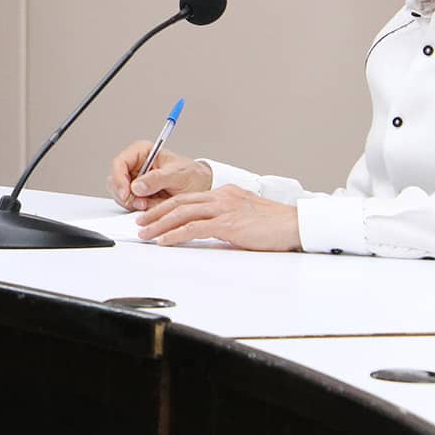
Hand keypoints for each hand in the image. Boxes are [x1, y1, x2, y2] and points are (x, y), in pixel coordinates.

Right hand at [107, 140, 211, 210]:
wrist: (202, 187)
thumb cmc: (192, 174)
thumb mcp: (178, 174)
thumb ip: (157, 178)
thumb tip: (137, 185)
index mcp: (142, 152)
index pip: (119, 163)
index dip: (118, 178)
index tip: (126, 193)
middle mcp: (136, 166)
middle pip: (115, 180)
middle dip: (125, 194)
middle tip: (141, 203)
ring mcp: (135, 181)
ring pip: (120, 194)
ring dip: (132, 203)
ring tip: (150, 204)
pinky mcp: (139, 195)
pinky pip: (129, 204)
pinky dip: (138, 208)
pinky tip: (151, 206)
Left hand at [135, 185, 300, 251]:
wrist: (294, 224)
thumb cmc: (273, 224)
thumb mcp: (245, 214)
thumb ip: (226, 217)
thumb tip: (210, 228)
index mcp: (223, 193)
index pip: (187, 198)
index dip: (166, 207)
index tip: (152, 216)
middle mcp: (220, 196)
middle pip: (179, 202)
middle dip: (156, 214)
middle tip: (140, 224)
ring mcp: (223, 208)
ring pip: (182, 213)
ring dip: (160, 224)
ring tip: (146, 234)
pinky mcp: (227, 223)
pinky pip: (194, 228)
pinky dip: (176, 234)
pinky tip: (164, 241)